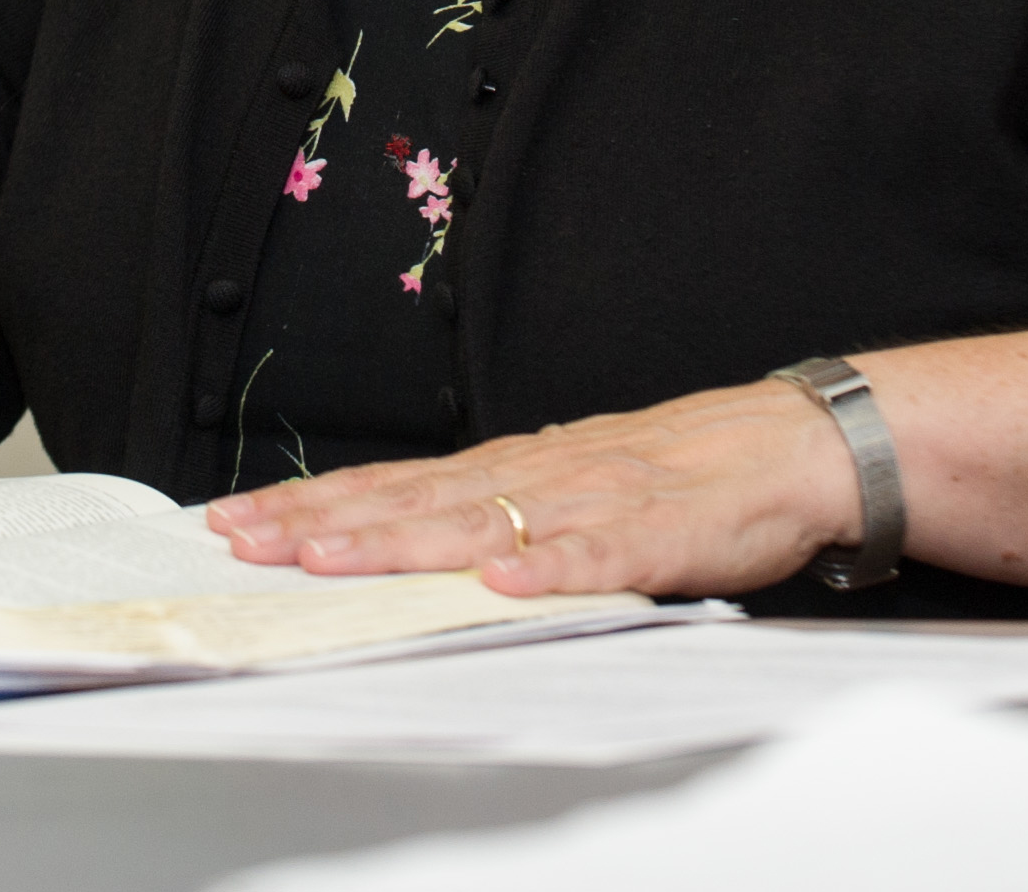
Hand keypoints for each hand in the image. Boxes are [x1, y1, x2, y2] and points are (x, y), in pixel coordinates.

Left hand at [205, 383, 861, 598]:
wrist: (792, 447)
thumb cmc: (681, 474)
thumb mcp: (571, 485)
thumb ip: (497, 511)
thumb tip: (402, 533)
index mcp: (514, 468)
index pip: (394, 484)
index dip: (313, 503)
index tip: (235, 521)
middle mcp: (538, 474)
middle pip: (414, 500)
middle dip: (323, 522)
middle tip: (244, 541)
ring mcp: (595, 499)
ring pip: (483, 522)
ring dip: (402, 540)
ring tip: (331, 557)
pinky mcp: (660, 532)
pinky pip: (599, 554)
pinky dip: (549, 566)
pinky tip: (502, 581)